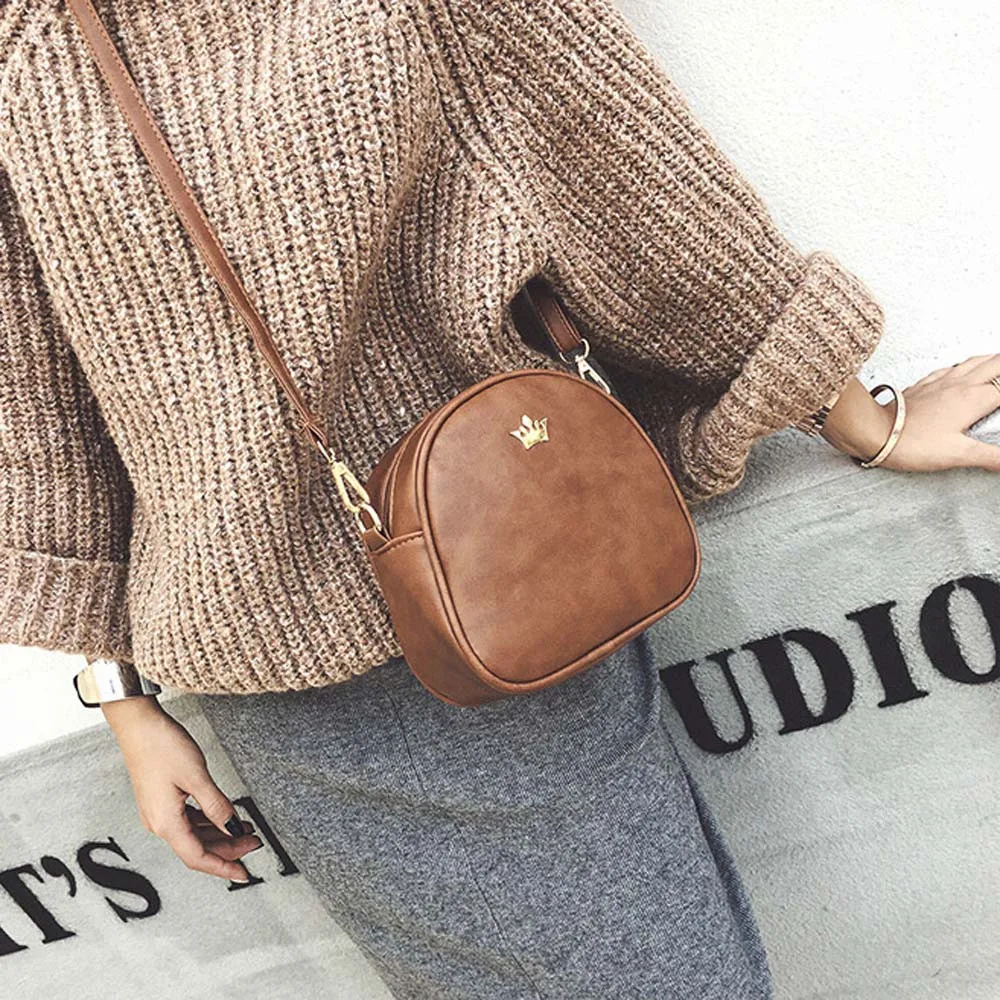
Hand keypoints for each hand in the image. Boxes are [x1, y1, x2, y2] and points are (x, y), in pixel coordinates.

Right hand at [102, 696, 261, 881]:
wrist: (138, 724)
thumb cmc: (162, 746)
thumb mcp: (197, 777)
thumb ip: (216, 806)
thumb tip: (233, 827)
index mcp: (165, 823)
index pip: (198, 857)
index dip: (223, 867)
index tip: (245, 874)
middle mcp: (159, 823)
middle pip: (197, 848)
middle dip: (228, 848)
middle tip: (256, 841)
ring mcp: (158, 812)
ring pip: (193, 835)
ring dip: (220, 835)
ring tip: (246, 829)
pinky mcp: (161, 800)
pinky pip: (187, 821)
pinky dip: (208, 822)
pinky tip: (224, 816)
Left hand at [821, 354, 999, 472]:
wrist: (875, 432)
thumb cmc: (911, 443)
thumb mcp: (958, 454)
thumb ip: (991, 456)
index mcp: (973, 399)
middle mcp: (959, 385)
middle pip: (995, 364)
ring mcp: (940, 383)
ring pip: (973, 362)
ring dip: (991, 360)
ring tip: (998, 362)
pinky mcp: (923, 386)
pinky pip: (949, 368)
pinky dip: (963, 366)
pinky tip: (960, 370)